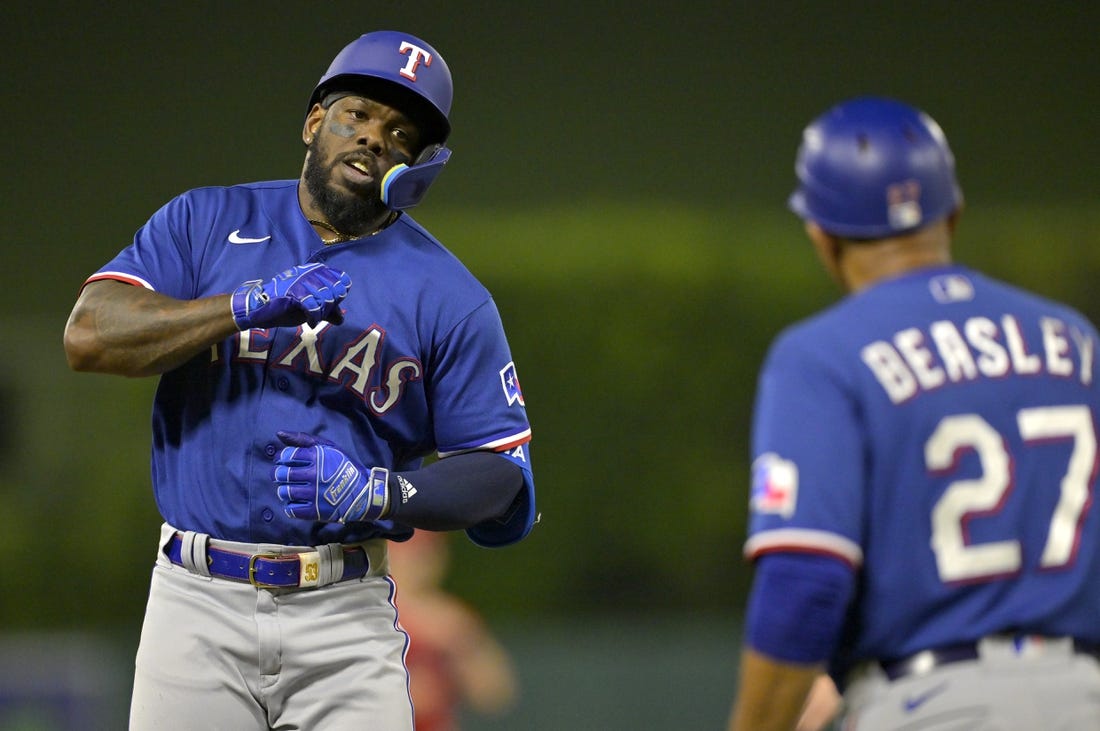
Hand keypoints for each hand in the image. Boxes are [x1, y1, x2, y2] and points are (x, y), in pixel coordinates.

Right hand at [231, 263, 350, 329]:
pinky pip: (313, 306)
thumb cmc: (286, 307)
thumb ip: (326, 310)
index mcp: (314, 271)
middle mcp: (309, 273)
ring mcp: (300, 281)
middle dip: (332, 307)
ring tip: (314, 319)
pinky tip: (311, 322)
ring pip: (325, 298)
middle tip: (322, 314)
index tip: (333, 305)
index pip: (341, 278)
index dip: (341, 293)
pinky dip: (314, 317)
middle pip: (335, 290)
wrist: (261, 309)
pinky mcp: (293, 292)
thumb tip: (341, 319)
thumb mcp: (310, 307)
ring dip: (322, 313)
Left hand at [273, 431, 389, 522]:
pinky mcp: (315, 511)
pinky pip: (291, 509)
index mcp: (317, 457)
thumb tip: (279, 434)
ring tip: (291, 489)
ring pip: (283, 492)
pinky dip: (290, 506)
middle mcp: (314, 475)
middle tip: (283, 476)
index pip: (286, 456)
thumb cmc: (345, 467)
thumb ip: (303, 439)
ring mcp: (314, 494)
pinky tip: (298, 501)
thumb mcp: (329, 447)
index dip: (282, 458)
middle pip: (281, 474)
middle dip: (278, 475)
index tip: (286, 462)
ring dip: (283, 490)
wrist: (364, 492)